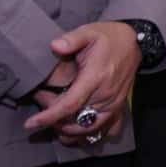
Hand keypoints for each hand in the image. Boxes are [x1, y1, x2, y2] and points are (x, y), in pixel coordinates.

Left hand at [23, 21, 141, 142]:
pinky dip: (90, 135)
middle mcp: (106, 96)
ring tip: (55, 119)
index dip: (49, 116)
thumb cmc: (108, 37)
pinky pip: (106, 130)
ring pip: (89, 130)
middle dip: (53, 118)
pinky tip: (77, 130)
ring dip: (69, 130)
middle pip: (75, 120)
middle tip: (42, 99)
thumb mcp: (89, 32)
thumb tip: (54, 46)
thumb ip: (71, 39)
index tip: (31, 124)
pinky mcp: (118, 108)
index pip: (70, 104)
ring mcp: (114, 104)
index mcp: (95, 78)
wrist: (134, 42)